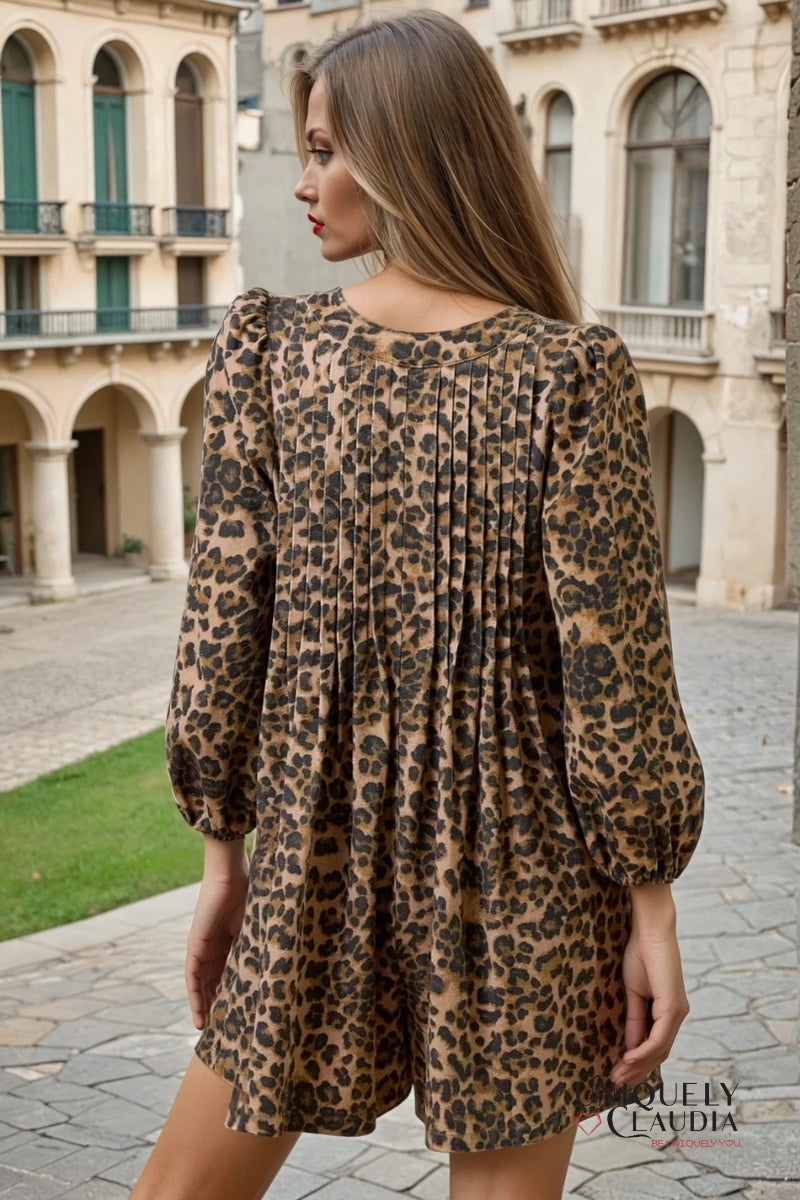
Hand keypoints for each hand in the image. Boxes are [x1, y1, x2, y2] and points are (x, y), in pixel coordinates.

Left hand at [185, 849, 249, 1030]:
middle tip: (222, 1026)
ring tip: (208, 1026)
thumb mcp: (258, 926)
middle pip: (213, 980)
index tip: (239, 1010)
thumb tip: (280, 967)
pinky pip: (193, 976)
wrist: (231, 875)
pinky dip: (195, 995)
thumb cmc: (250, 893)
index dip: (232, 990)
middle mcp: (215, 945)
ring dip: (203, 1004)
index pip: (229, 971)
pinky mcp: (195, 946)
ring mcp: (203, 946)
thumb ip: (261, 944)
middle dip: (216, 1002)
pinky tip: (199, 1012)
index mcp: (232, 939)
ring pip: (201, 982)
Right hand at [610, 896, 689, 1087]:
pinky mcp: (672, 1007)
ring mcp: (677, 1012)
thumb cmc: (641, 955)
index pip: (655, 1044)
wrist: (650, 932)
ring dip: (638, 1065)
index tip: (619, 1071)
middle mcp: (677, 1015)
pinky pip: (658, 1038)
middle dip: (637, 1069)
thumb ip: (634, 1019)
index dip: (638, 1061)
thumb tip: (630, 1046)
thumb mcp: (634, 992)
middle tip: (618, 1081)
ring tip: (619, 1075)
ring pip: (659, 1050)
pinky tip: (628, 1058)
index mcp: (669, 1010)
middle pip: (659, 1053)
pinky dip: (642, 1051)